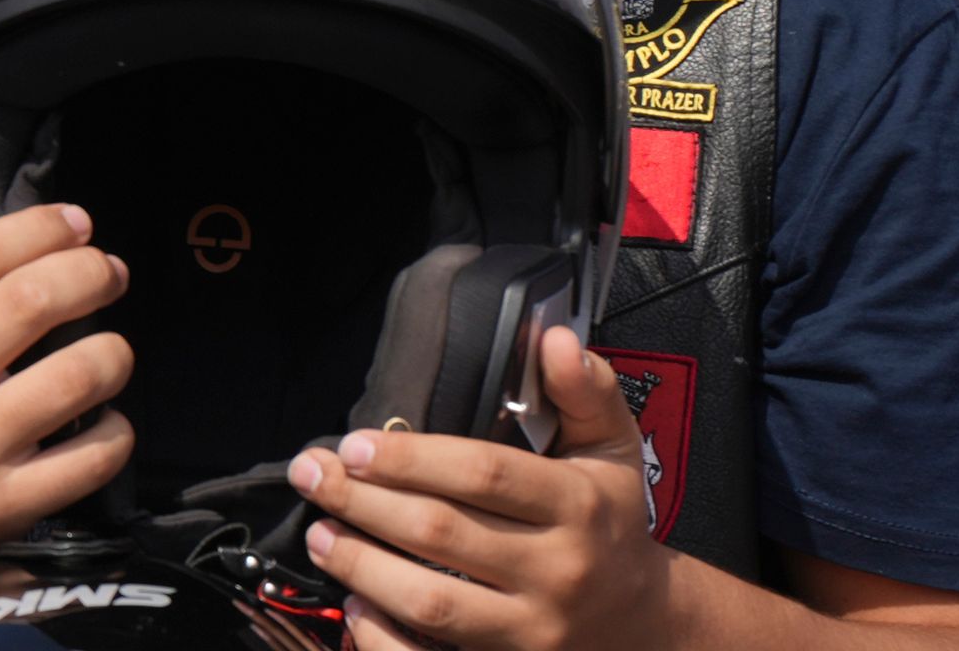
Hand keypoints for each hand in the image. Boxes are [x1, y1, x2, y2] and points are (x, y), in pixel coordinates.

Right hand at [0, 174, 135, 600]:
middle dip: (89, 274)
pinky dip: (115, 432)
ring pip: (72, 378)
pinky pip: (87, 460)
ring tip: (113, 344)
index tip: (74, 222)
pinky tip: (106, 417)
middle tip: (109, 271)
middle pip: (31, 303)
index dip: (38, 228)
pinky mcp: (0, 508)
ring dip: (112, 350)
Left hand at [295, 329, 668, 650]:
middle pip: (442, 534)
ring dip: (363, 565)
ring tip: (320, 532)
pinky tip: (355, 603)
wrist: (645, 623)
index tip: (354, 444)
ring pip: (432, 601)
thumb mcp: (613, 450)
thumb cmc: (610, 523)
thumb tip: (556, 338)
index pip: (483, 474)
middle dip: (364, 502)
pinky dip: (386, 636)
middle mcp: (557, 570)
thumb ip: (586, 391)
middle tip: (313, 476)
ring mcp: (534, 630)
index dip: (411, 457)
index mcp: (577, 506)